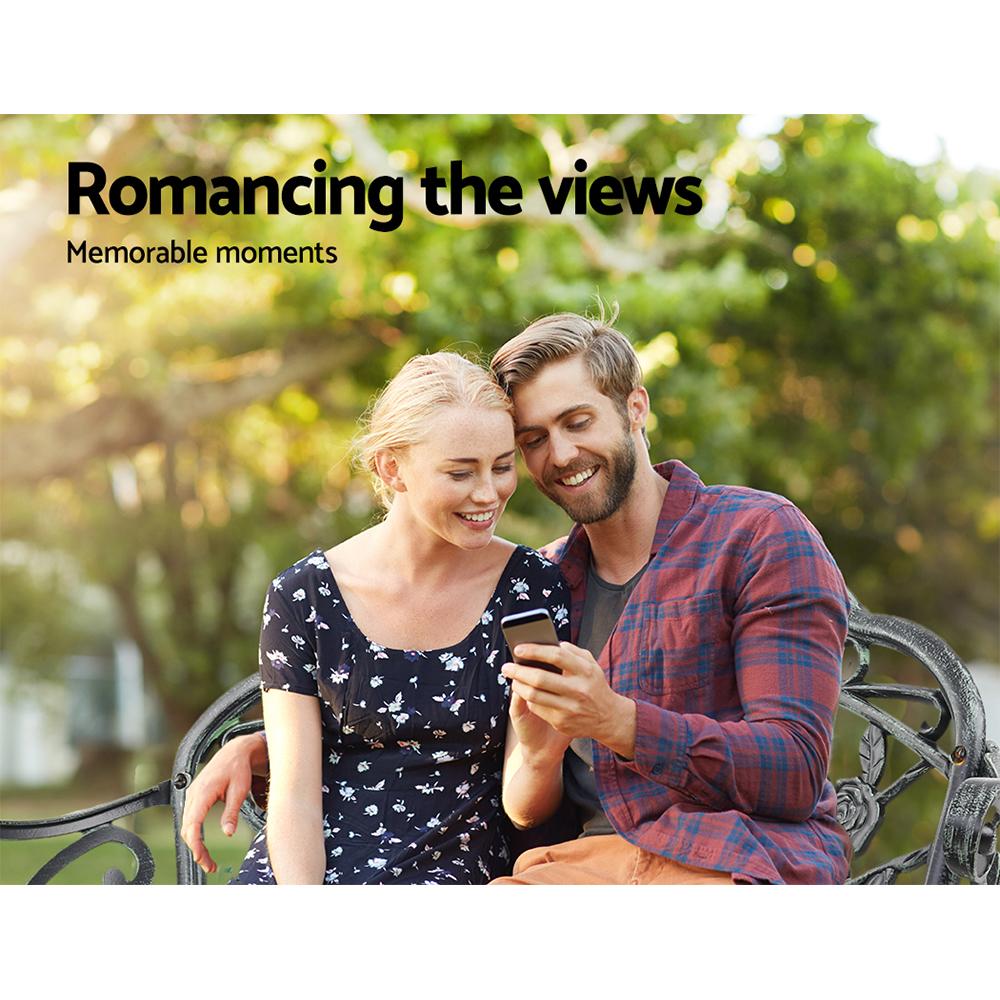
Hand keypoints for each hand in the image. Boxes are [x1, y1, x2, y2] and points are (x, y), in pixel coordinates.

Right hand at [180, 732, 266, 874]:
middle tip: (209, 865)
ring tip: (207, 859)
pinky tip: (202, 844)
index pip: (193, 824)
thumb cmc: (238, 768)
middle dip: (196, 849)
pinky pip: (190, 819)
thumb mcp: (240, 791)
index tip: (201, 858)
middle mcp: (193, 794)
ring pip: (187, 825)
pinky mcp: (195, 796)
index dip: (195, 844)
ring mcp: (192, 795)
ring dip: (194, 843)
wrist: (235, 752)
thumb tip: (228, 833)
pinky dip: (194, 834)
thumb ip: (232, 812)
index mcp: (203, 792)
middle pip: (188, 829)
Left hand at [501, 642, 636, 758]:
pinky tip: (525, 693)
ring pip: (534, 695)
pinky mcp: (563, 722)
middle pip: (540, 678)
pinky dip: (528, 699)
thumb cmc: (594, 685)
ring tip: (512, 679)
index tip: (518, 648)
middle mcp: (579, 690)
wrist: (608, 718)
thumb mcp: (591, 665)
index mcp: (586, 671)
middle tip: (506, 666)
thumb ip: (572, 652)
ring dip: (518, 685)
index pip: (556, 656)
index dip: (535, 650)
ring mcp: (570, 708)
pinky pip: (537, 709)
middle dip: (518, 671)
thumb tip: (550, 643)